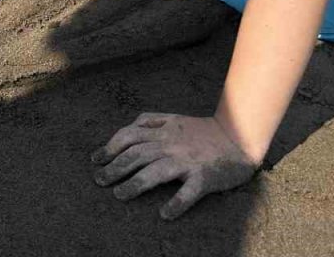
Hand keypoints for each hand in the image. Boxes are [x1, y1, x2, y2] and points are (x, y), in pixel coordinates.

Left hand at [92, 113, 257, 219]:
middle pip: (136, 155)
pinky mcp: (204, 177)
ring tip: (119, 195)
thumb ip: (152, 120)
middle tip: (99, 180)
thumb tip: (129, 127)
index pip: (128, 136)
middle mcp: (171, 144)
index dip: (109, 147)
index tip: (96, 160)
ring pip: (156, 173)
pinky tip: (164, 214)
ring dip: (135, 185)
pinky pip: (189, 192)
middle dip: (114, 167)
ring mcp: (187, 161)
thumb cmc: (203, 131)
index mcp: (163, 130)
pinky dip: (176, 204)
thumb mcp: (174, 118)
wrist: (238, 137)